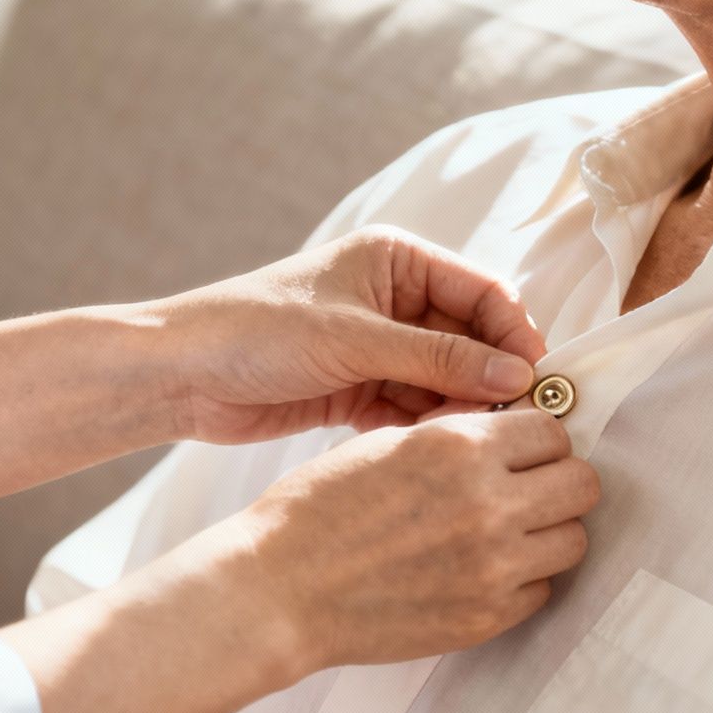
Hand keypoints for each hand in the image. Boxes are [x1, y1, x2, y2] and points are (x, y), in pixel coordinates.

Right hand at [0, 407, 595, 712]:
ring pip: (574, 539)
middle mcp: (489, 503)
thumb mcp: (388, 443)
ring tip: (510, 532)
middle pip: (582, 483)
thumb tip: (511, 431)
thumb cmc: (318, 509)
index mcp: (461, 447)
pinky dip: (524, 578)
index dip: (538, 438)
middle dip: (557, 480)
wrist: (279, 591)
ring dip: (549, 531)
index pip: (553, 430)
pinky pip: (543, 589)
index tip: (522, 449)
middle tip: (527, 488)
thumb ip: (457, 436)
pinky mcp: (486, 618)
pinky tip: (484, 570)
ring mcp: (494, 567)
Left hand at [153, 226, 548, 443]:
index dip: (514, 336)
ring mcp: (379, 346)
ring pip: (446, 381)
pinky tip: (433, 453)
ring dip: (460, 411)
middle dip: (490, 380)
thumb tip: (517, 378)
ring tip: (471, 447)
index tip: (535, 385)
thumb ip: (439, 359)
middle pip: (472, 340)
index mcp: (398, 259)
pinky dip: (425, 429)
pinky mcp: (361, 389)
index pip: (484, 292)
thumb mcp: (355, 340)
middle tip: (510, 427)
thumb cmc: (256, 331)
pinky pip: (413, 409)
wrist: (178, 376)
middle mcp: (396, 298)